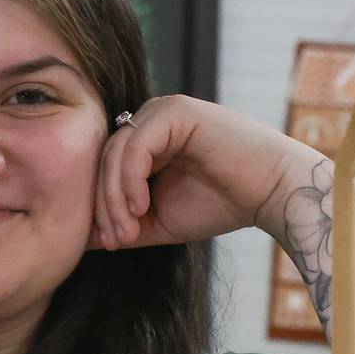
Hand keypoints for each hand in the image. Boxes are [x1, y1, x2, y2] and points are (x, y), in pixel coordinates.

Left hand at [90, 95, 301, 250]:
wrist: (272, 194)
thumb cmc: (222, 205)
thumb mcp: (159, 220)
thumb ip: (123, 222)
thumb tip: (82, 236)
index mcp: (146, 141)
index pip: (104, 168)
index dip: (100, 206)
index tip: (110, 242)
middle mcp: (150, 120)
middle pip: (104, 160)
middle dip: (105, 205)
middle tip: (115, 240)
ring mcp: (162, 111)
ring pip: (115, 153)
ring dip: (115, 197)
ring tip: (128, 230)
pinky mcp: (176, 111)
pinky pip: (136, 145)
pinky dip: (131, 179)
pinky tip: (141, 207)